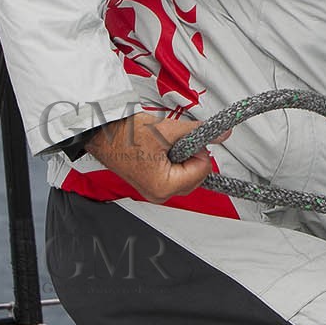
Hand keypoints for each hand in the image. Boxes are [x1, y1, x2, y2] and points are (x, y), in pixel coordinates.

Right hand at [84, 112, 227, 203]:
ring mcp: (154, 191)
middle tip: (177, 142)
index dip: (198, 151)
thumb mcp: (168, 130)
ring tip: (166, 145)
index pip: (202, 171)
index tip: (186, 140)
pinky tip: (161, 151)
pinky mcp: (151, 184)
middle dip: (192, 157)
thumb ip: (199, 132)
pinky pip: (174, 175)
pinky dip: (174, 162)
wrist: (103, 132)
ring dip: (183, 159)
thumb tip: (222, 135)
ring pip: (186, 176)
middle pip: (196, 177)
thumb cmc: (125, 135)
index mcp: (164, 187)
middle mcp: (159, 194)